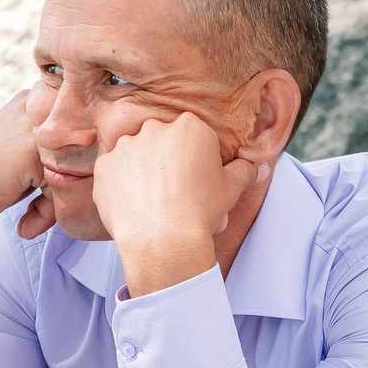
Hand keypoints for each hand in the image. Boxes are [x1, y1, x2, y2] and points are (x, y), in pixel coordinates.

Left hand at [95, 111, 264, 296]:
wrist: (164, 240)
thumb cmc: (201, 211)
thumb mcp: (231, 189)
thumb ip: (245, 172)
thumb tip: (262, 167)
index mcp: (189, 127)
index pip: (191, 135)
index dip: (194, 158)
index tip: (195, 178)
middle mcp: (154, 128)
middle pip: (161, 140)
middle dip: (166, 160)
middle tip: (173, 190)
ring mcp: (126, 146)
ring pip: (135, 154)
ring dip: (142, 171)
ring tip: (152, 200)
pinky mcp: (105, 166)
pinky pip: (113, 172)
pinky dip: (121, 185)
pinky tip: (134, 205)